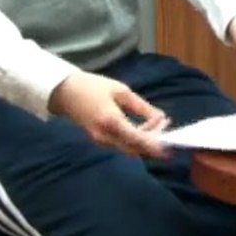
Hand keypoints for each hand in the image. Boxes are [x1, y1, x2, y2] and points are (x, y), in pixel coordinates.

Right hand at [49, 72, 170, 158]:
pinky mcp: (99, 141)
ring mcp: (100, 141)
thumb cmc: (95, 87)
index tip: (169, 146)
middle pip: (135, 148)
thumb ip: (142, 107)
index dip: (154, 145)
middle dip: (153, 140)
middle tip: (166, 123)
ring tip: (158, 122)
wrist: (66, 92)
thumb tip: (161, 118)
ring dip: (146, 140)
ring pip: (129, 148)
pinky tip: (145, 126)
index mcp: (111, 121)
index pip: (136, 139)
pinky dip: (136, 139)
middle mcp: (105, 136)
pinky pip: (122, 145)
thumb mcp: (122, 91)